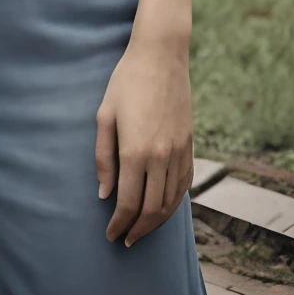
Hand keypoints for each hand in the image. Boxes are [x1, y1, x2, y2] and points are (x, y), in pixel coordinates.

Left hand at [95, 40, 194, 247]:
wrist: (161, 55)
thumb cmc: (126, 81)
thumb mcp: (105, 115)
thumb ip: (104, 157)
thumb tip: (105, 194)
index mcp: (135, 151)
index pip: (129, 203)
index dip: (119, 224)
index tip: (110, 234)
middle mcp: (161, 156)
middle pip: (152, 210)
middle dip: (137, 230)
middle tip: (125, 239)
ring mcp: (179, 151)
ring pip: (171, 201)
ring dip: (157, 222)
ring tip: (142, 229)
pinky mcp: (189, 144)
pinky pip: (184, 184)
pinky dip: (174, 202)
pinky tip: (163, 207)